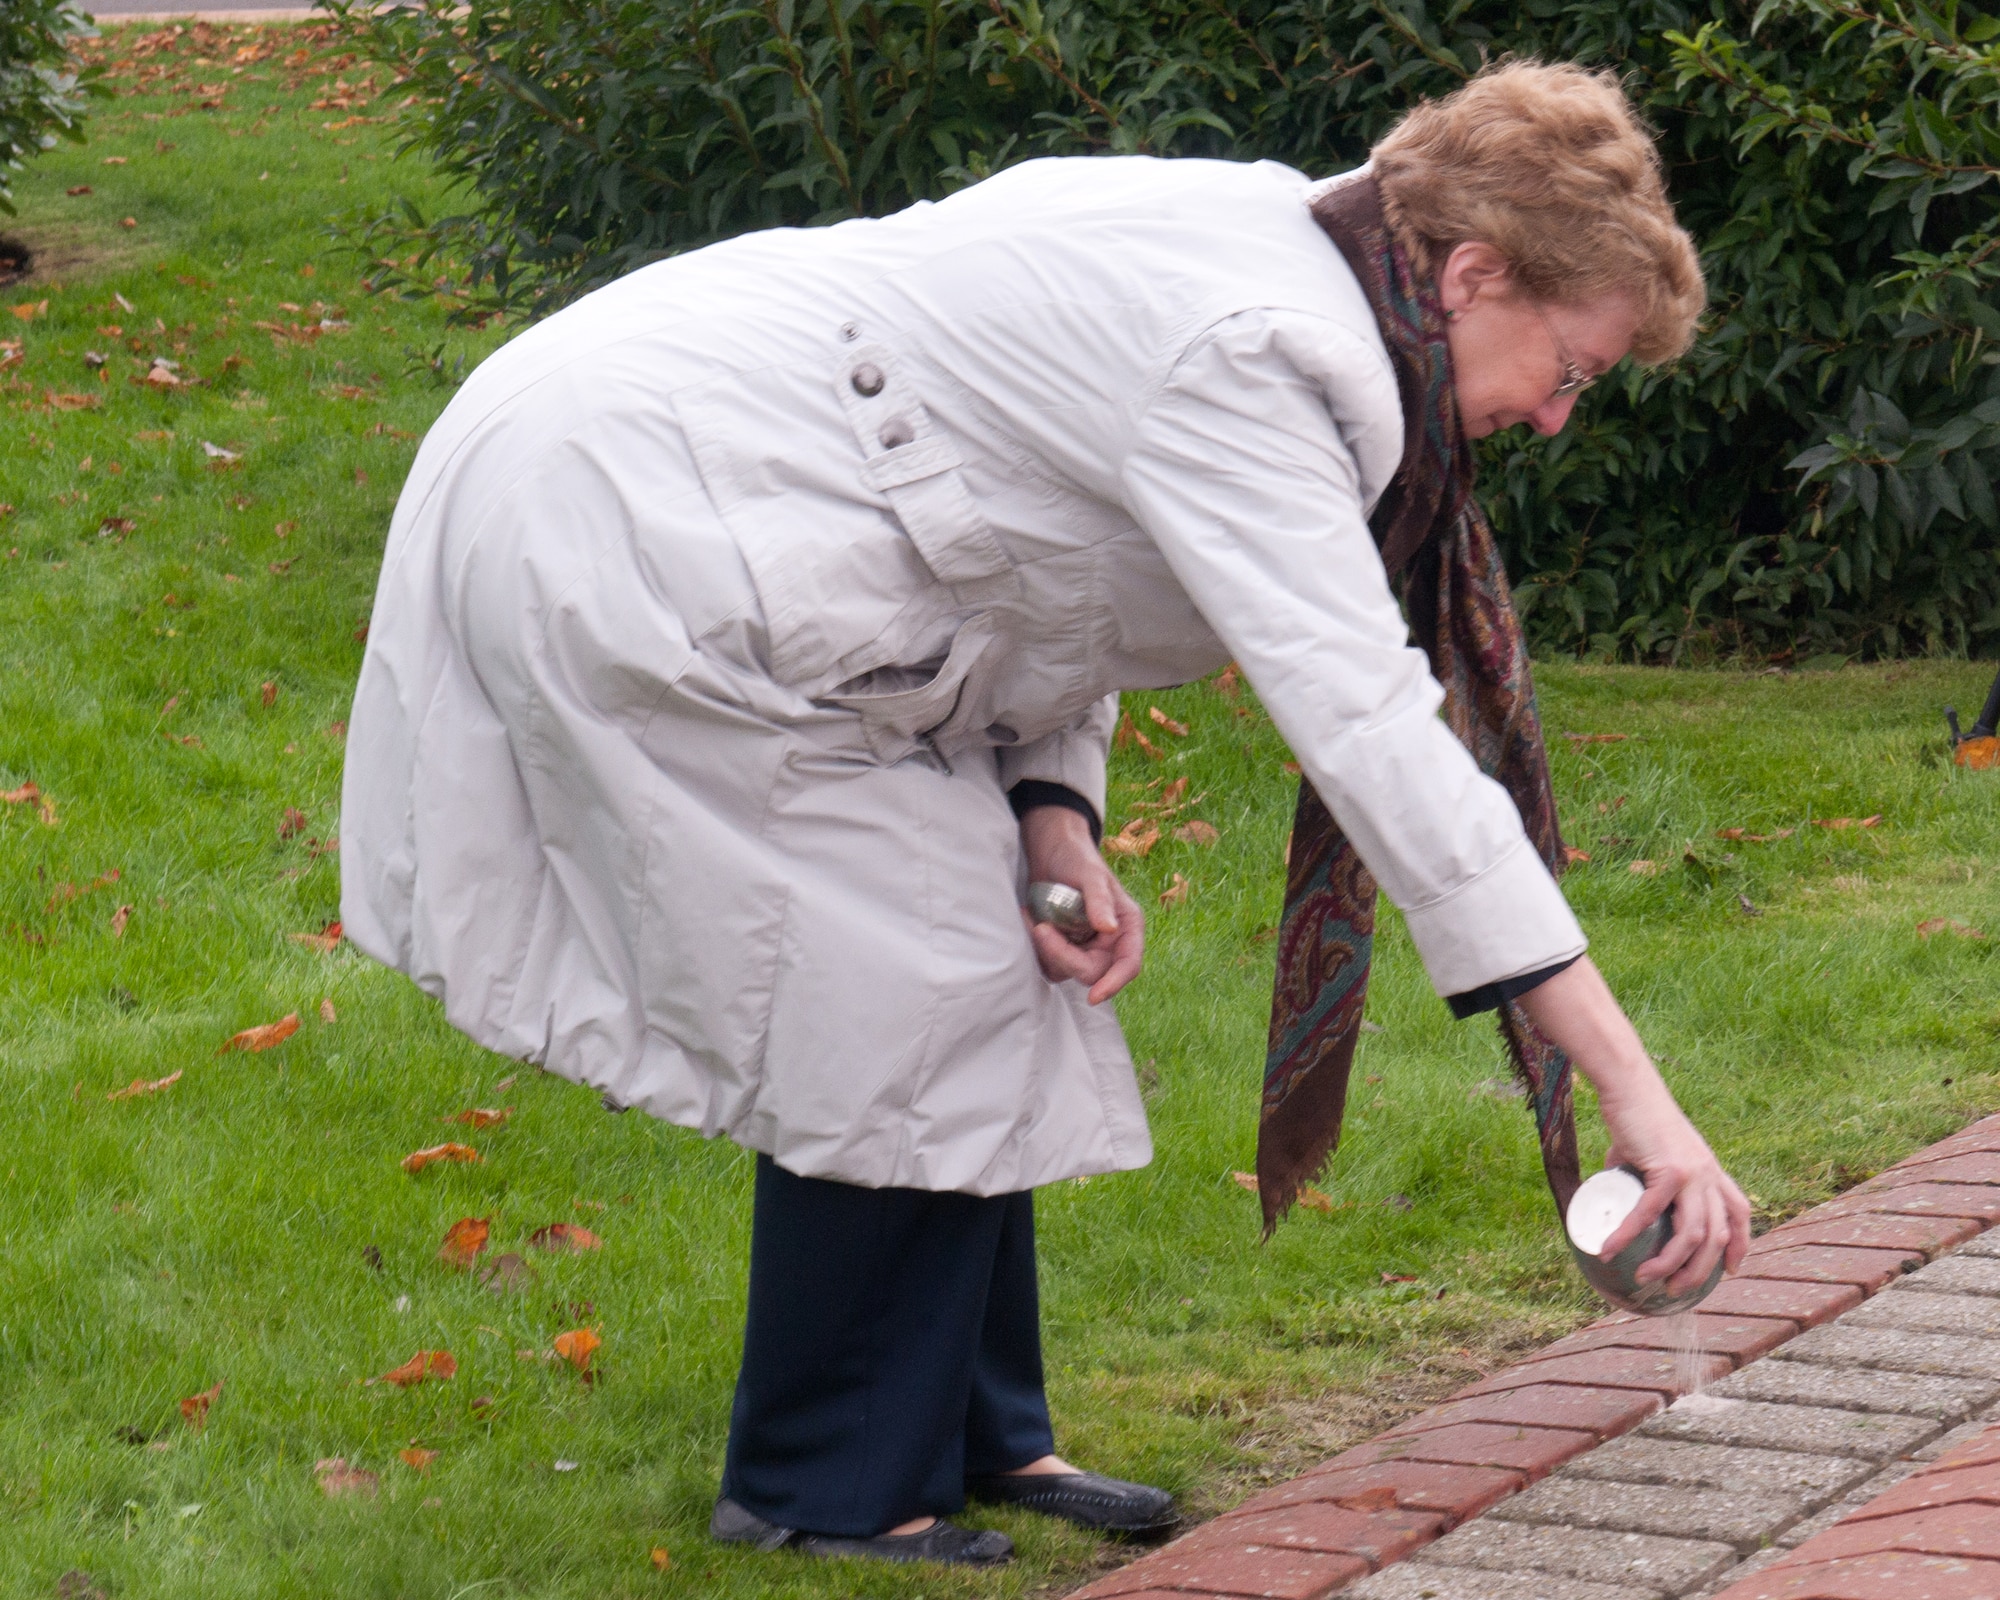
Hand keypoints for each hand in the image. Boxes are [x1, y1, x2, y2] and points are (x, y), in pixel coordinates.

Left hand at [1019, 805, 1143, 1003]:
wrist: (1051, 850)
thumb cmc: (1077, 856)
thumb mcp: (1090, 874)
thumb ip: (1100, 900)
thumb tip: (1110, 929)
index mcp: (1127, 927)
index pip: (1127, 965)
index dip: (1113, 984)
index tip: (1094, 996)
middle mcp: (1110, 941)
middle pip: (1091, 972)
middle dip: (1063, 955)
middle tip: (1041, 928)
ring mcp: (1085, 946)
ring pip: (1066, 971)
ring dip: (1047, 951)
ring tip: (1035, 918)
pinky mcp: (1063, 947)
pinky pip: (1049, 963)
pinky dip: (1037, 948)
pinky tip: (1031, 920)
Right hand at [1515, 959, 1751, 1295]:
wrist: (1629, 1086)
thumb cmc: (1635, 1114)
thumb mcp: (1650, 1150)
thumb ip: (1640, 1171)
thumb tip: (1616, 1189)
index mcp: (1711, 1171)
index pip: (1740, 1213)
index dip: (1741, 1246)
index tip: (1730, 1271)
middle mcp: (1710, 1176)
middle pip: (1717, 1237)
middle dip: (1699, 1272)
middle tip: (1674, 1290)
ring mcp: (1693, 1174)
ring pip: (1693, 1235)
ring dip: (1671, 1264)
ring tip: (1646, 1279)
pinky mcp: (1667, 1169)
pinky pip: (1649, 1214)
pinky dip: (1628, 1235)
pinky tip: (1610, 1249)